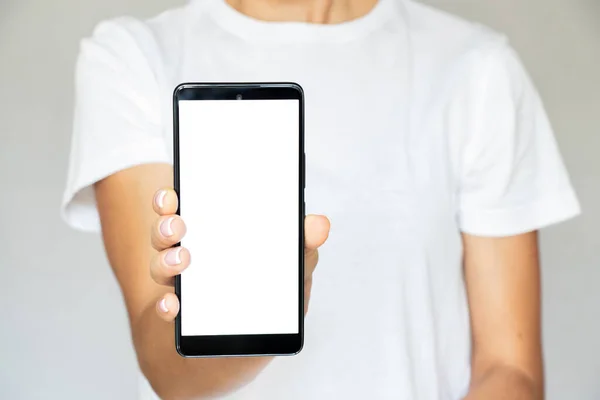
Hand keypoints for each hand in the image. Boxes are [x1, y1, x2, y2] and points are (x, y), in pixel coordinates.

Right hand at [149, 188, 329, 320]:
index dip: (174, 197)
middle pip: (168, 230)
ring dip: (166, 259)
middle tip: (178, 224)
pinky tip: (174, 303)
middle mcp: (190, 252)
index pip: (189, 206)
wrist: (242, 347)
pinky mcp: (180, 315)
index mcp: (214, 233)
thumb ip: (303, 247)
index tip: (174, 193)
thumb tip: (320, 224)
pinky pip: (165, 306)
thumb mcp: (290, 271)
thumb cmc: (266, 297)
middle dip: (167, 223)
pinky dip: (166, 304)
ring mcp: (182, 283)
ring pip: (161, 263)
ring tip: (183, 259)